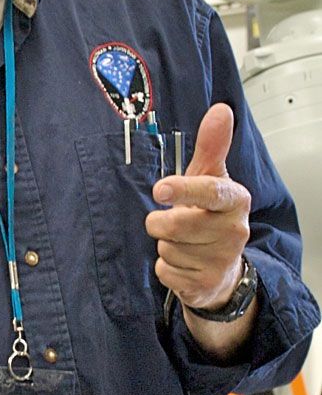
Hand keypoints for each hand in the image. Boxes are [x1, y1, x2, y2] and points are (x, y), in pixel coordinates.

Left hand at [145, 103, 250, 311]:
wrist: (222, 268)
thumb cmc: (209, 214)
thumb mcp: (209, 178)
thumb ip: (212, 145)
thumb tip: (221, 110)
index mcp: (235, 200)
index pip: (210, 191)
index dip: (183, 189)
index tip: (159, 189)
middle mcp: (235, 231)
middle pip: (174, 224)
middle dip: (162, 223)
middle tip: (172, 220)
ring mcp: (222, 260)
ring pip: (167, 248)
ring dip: (166, 245)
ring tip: (183, 242)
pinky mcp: (205, 285)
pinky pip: (165, 271)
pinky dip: (166, 267)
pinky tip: (183, 263)